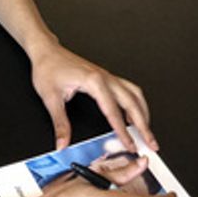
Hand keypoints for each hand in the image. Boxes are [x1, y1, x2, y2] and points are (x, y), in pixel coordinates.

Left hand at [29, 43, 155, 151]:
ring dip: (143, 112)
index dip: (123, 131)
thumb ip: (60, 123)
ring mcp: (107, 76)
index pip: (113, 112)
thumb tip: (63, 143)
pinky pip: (128, 89)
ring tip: (147, 131)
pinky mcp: (106, 77)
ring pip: (135, 94)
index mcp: (94, 82)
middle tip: (150, 142)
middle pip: (132, 102)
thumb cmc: (48, 68)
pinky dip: (136, 103)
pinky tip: (134, 115)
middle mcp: (105, 78)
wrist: (46, 51)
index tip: (130, 144)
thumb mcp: (51, 98)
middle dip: (144, 124)